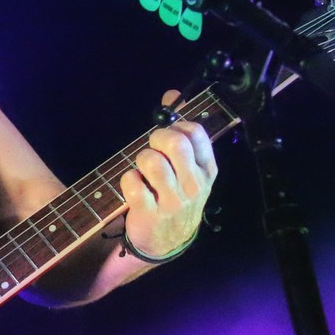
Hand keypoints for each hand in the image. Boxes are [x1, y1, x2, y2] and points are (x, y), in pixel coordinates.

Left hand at [119, 90, 217, 259]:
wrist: (168, 240)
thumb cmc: (176, 195)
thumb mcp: (188, 167)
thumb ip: (182, 129)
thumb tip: (172, 94)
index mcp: (207, 169)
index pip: (196, 132)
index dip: (176, 125)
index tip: (168, 135)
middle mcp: (194, 184)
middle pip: (174, 142)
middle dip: (156, 138)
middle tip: (152, 149)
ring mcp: (173, 200)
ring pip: (151, 160)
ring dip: (141, 159)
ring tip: (144, 171)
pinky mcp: (149, 211)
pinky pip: (131, 182)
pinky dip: (127, 179)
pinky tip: (134, 185)